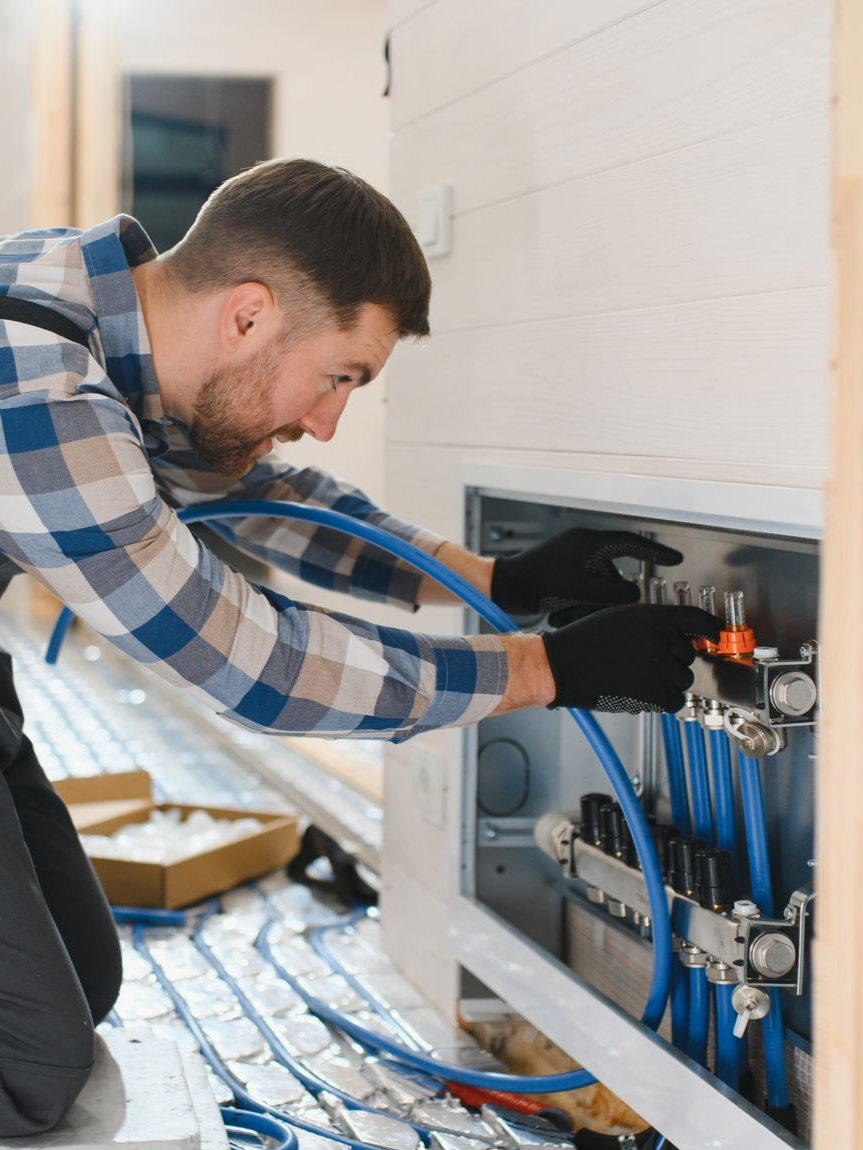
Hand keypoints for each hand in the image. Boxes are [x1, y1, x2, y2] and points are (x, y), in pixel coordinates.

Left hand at [490, 528, 682, 623]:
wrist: (502, 588)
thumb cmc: (532, 582)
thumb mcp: (575, 587)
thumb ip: (609, 590)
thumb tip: (634, 595)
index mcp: (587, 543)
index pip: (630, 543)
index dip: (656, 552)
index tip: (676, 558)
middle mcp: (584, 549)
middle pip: (614, 576)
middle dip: (604, 598)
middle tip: (587, 610)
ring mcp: (575, 563)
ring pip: (599, 589)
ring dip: (586, 606)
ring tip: (561, 613)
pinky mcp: (567, 577)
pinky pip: (585, 593)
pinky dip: (576, 606)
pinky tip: (557, 613)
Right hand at [541, 604, 721, 713]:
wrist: (561, 665)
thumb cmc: (584, 641)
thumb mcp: (620, 618)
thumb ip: (652, 624)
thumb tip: (680, 637)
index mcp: (653, 617)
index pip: (695, 619)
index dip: (711, 627)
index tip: (719, 634)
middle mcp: (660, 640)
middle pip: (688, 656)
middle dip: (672, 662)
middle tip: (642, 663)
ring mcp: (659, 668)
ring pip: (683, 680)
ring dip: (667, 682)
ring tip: (636, 677)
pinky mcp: (653, 693)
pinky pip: (674, 701)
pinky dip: (662, 700)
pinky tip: (640, 691)